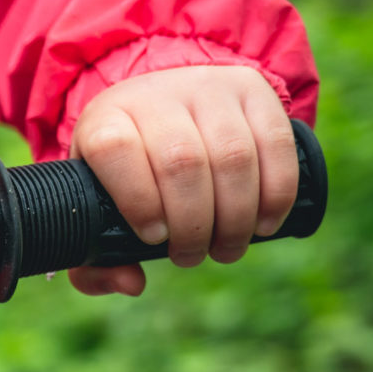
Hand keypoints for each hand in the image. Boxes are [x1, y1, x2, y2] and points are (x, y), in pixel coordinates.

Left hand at [67, 65, 298, 296]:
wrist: (162, 105)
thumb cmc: (125, 172)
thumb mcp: (97, 206)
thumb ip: (96, 260)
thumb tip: (132, 284)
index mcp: (105, 120)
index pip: (116, 150)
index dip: (138, 199)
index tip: (154, 238)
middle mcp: (155, 95)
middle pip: (181, 161)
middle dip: (193, 225)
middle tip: (192, 256)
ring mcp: (207, 87)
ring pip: (232, 155)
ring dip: (236, 217)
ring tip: (227, 248)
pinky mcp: (252, 89)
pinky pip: (275, 143)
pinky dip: (276, 193)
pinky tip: (265, 224)